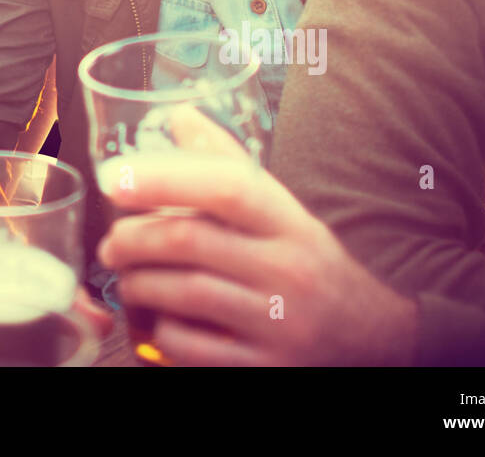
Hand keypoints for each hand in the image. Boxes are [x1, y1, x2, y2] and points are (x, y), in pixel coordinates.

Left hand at [96, 153, 416, 365]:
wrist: (373, 340)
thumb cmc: (307, 262)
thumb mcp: (280, 210)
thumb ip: (226, 164)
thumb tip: (177, 115)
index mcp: (290, 221)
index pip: (227, 187)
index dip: (165, 178)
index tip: (116, 180)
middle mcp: (289, 270)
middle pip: (191, 241)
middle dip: (134, 239)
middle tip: (111, 244)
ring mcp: (281, 324)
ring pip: (185, 294)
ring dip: (139, 284)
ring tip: (126, 277)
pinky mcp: (267, 368)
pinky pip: (194, 348)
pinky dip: (164, 331)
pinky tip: (160, 319)